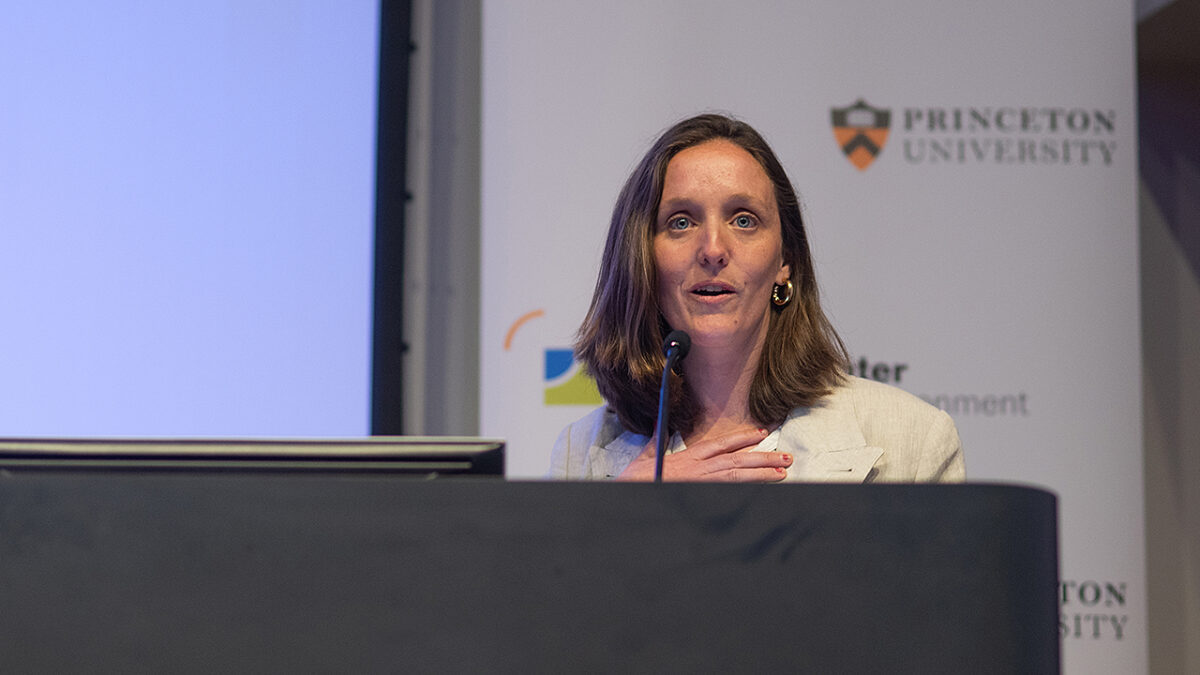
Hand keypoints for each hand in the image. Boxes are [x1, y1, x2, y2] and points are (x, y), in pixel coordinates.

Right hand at [616, 427, 791, 481]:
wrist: (629, 490)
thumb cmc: (636, 478)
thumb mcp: (647, 457)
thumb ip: (658, 442)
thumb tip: (661, 429)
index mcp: (688, 457)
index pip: (721, 445)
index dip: (742, 439)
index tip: (761, 433)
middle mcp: (698, 468)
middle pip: (736, 461)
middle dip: (762, 458)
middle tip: (786, 458)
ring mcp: (700, 481)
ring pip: (737, 475)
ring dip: (761, 473)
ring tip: (783, 472)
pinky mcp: (699, 493)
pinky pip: (729, 490)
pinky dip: (747, 488)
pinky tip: (764, 487)